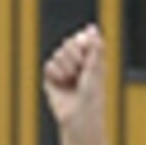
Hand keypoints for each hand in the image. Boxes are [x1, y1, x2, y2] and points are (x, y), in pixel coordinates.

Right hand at [42, 23, 106, 144]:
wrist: (78, 117)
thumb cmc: (92, 95)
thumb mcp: (96, 67)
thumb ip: (94, 46)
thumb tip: (91, 27)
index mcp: (91, 55)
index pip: (82, 37)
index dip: (83, 44)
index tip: (87, 56)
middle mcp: (76, 60)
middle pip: (68, 42)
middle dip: (74, 57)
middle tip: (80, 73)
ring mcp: (63, 68)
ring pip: (58, 53)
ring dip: (66, 68)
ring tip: (71, 80)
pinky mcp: (50, 78)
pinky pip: (49, 65)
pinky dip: (56, 74)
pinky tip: (61, 84)